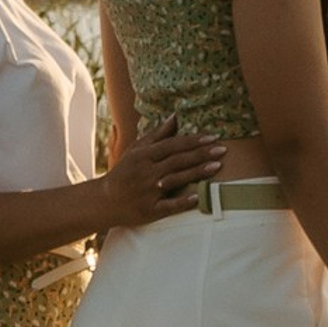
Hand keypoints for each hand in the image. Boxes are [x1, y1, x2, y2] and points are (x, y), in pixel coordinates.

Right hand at [101, 121, 226, 227]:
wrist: (105, 202)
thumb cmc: (124, 172)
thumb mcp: (136, 151)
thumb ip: (157, 134)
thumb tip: (176, 116)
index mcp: (143, 156)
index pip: (172, 145)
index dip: (193, 140)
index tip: (213, 136)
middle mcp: (146, 172)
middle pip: (177, 161)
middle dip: (201, 154)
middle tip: (223, 149)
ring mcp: (148, 192)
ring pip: (175, 180)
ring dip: (197, 173)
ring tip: (218, 166)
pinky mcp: (150, 210)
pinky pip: (169, 206)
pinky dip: (183, 202)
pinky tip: (199, 197)